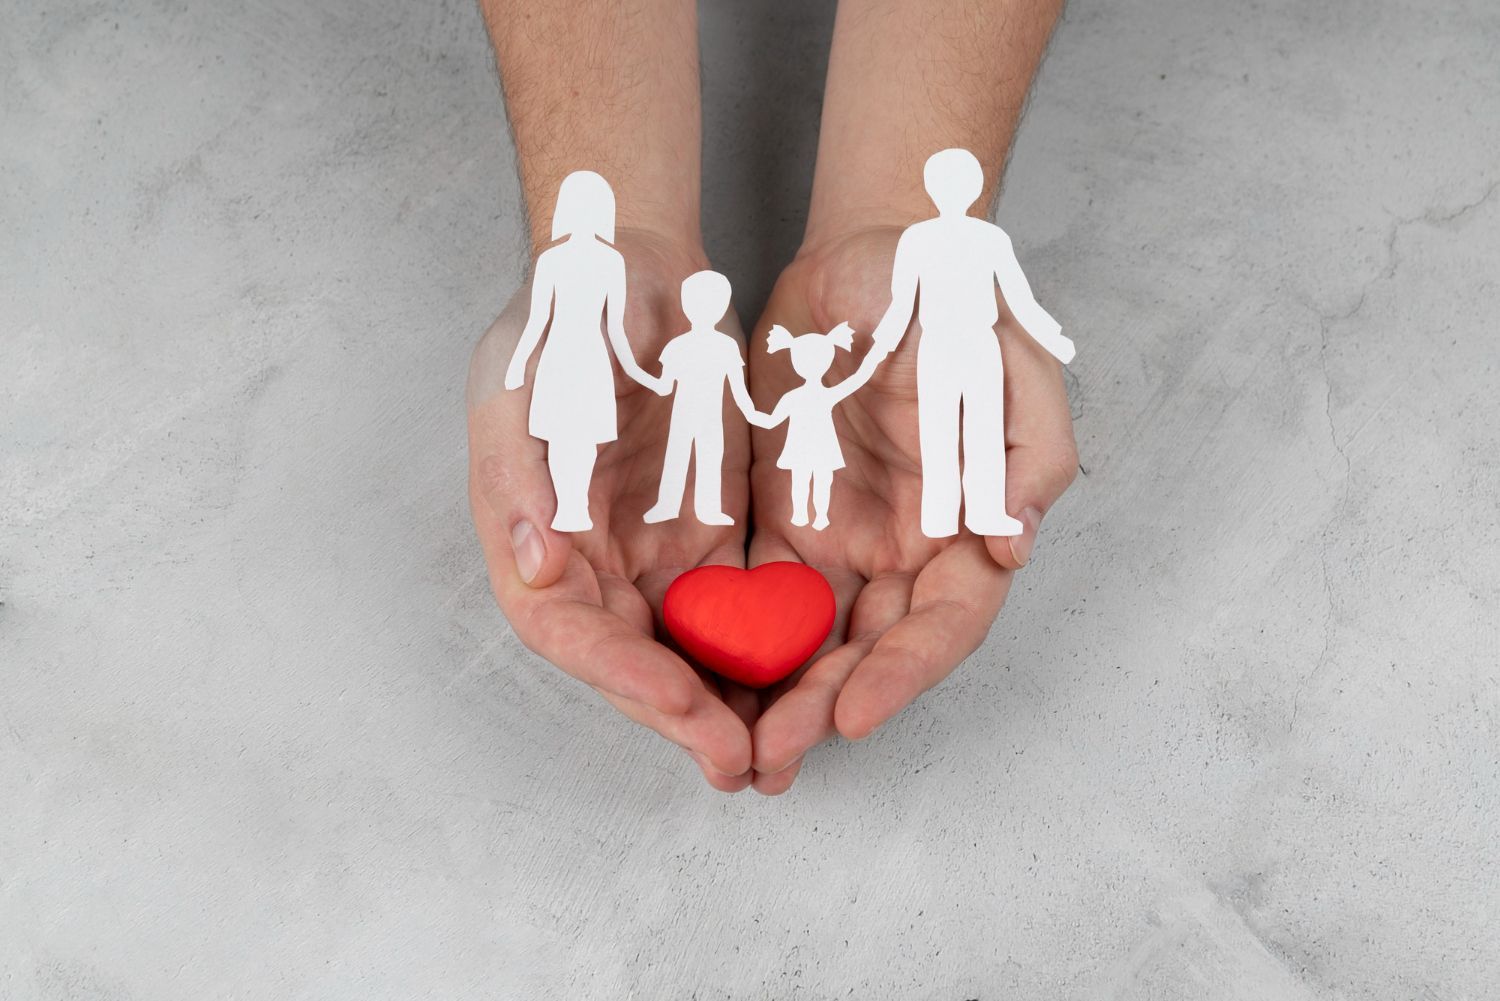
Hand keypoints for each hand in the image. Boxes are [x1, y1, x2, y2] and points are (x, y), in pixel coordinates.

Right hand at [468, 230, 761, 790]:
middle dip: (682, 715)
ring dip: (725, 705)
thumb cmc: (568, 315)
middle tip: (741, 760)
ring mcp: (649, 553)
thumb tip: (536, 564)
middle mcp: (588, 560)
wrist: (635, 270)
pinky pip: (734, 610)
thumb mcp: (533, 377)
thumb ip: (525, 471)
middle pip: (631, 659)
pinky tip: (804, 684)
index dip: (619, 674)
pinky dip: (762, 654)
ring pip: (685, 650)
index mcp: (532, 531)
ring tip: (775, 753)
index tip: (677, 700)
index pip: (567, 628)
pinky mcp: (708, 538)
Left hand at [743, 226, 1077, 793]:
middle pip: (877, 648)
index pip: (946, 619)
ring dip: (784, 698)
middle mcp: (916, 546)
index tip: (855, 711)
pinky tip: (706, 684)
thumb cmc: (946, 297)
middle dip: (829, 705)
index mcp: (974, 519)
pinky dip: (745, 647)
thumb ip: (1024, 448)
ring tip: (738, 751)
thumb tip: (1014, 539)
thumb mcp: (1002, 355)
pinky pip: (768, 599)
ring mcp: (853, 539)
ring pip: (820, 641)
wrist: (866, 254)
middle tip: (775, 754)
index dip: (906, 671)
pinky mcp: (793, 524)